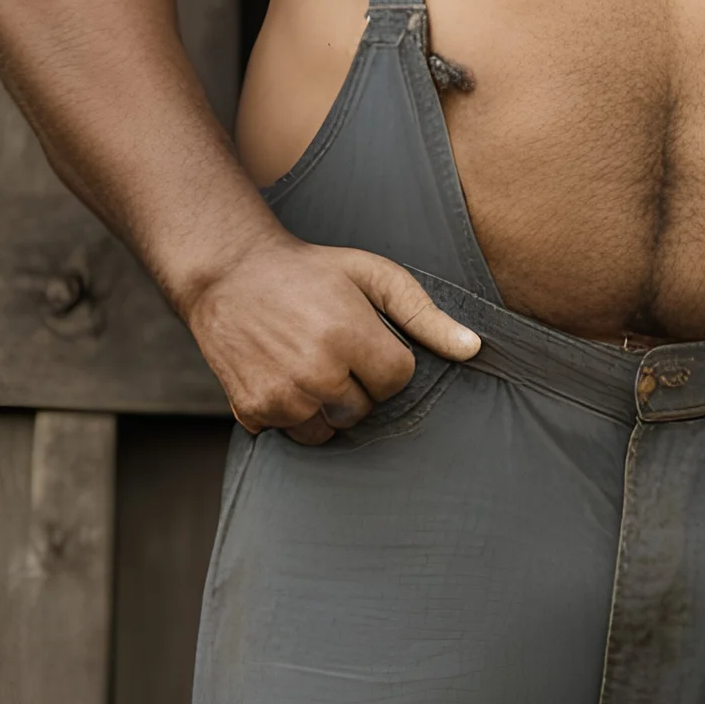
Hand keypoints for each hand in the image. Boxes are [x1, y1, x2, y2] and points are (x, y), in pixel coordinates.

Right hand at [188, 231, 479, 444]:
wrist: (229, 272)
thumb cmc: (310, 270)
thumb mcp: (373, 275)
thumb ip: (425, 314)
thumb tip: (474, 349)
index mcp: (348, 335)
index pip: (397, 379)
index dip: (384, 357)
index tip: (361, 334)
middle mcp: (315, 372)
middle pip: (364, 408)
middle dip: (356, 382)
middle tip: (330, 343)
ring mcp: (281, 396)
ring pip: (331, 428)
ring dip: (326, 404)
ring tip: (307, 360)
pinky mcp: (253, 411)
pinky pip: (294, 433)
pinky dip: (293, 412)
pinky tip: (282, 373)